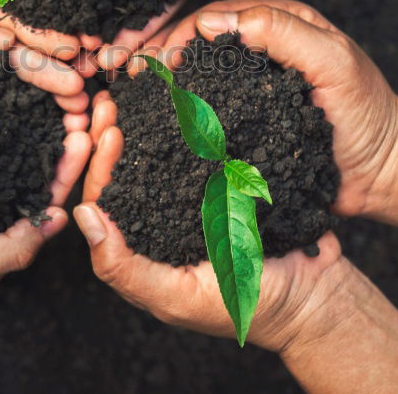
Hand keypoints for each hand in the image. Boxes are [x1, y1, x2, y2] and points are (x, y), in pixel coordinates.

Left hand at [0, 13, 87, 184]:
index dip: (47, 67)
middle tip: (86, 116)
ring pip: (8, 123)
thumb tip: (4, 36)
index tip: (76, 83)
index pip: (10, 55)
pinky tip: (37, 169)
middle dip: (58, 99)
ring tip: (74, 142)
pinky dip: (13, 159)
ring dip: (45, 129)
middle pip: (19, 90)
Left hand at [76, 90, 353, 350]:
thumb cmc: (246, 304)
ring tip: (130, 91)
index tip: (106, 133)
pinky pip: (202, 145)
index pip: (107, 200)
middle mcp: (164, 214)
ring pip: (157, 151)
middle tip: (107, 101)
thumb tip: (82, 217)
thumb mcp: (177, 297)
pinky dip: (188, 120)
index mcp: (144, 244)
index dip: (100, 167)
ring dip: (139, 120)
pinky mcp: (230, 176)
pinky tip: (179, 97)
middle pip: (125, 169)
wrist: (315, 291)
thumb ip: (125, 268)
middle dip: (110, 133)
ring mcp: (196, 193)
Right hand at [134, 0, 397, 217]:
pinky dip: (180, 112)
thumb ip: (282, 32)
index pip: (217, 17)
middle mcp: (261, 51)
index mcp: (280, 24)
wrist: (384, 174)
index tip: (156, 58)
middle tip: (130, 75)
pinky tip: (157, 121)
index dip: (181, 33)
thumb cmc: (367, 114)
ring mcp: (252, 87)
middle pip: (199, 43)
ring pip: (198, 75)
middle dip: (161, 54)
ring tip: (133, 96)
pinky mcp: (248, 121)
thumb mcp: (333, 61)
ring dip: (165, 82)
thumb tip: (215, 22)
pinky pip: (208, 109)